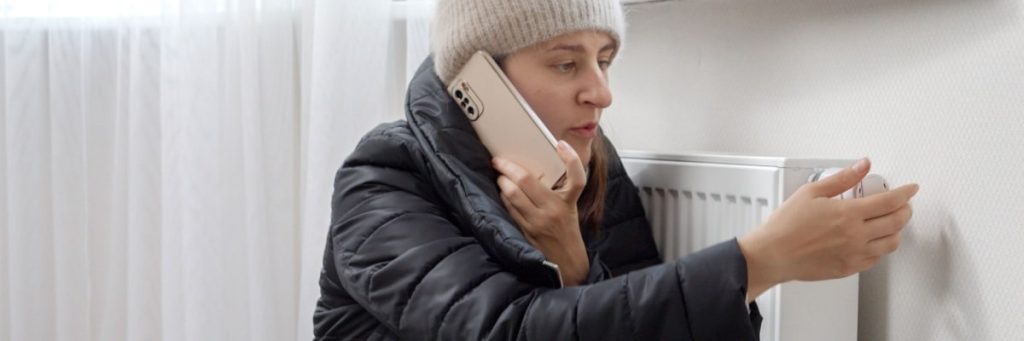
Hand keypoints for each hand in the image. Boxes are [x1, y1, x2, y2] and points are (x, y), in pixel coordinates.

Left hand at [492, 141, 589, 285]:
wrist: (567, 263)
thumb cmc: (567, 231)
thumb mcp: (570, 208)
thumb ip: (561, 189)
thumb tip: (540, 166)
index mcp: (568, 202)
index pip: (576, 177)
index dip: (571, 158)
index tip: (561, 145)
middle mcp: (553, 210)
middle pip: (527, 180)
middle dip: (509, 167)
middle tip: (500, 161)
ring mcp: (537, 221)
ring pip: (513, 194)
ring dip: (502, 181)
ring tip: (499, 175)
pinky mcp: (526, 230)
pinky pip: (510, 208)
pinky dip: (504, 197)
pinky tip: (502, 192)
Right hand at [738, 158, 919, 302]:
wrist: (773, 254)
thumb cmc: (786, 225)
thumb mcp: (811, 192)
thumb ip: (842, 178)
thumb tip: (862, 165)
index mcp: (848, 214)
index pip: (890, 201)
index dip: (905, 193)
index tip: (910, 189)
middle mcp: (856, 236)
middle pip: (897, 222)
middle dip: (906, 210)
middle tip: (904, 204)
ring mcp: (854, 254)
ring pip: (891, 243)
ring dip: (897, 230)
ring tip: (892, 222)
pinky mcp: (849, 268)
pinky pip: (876, 258)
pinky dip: (881, 247)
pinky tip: (874, 240)